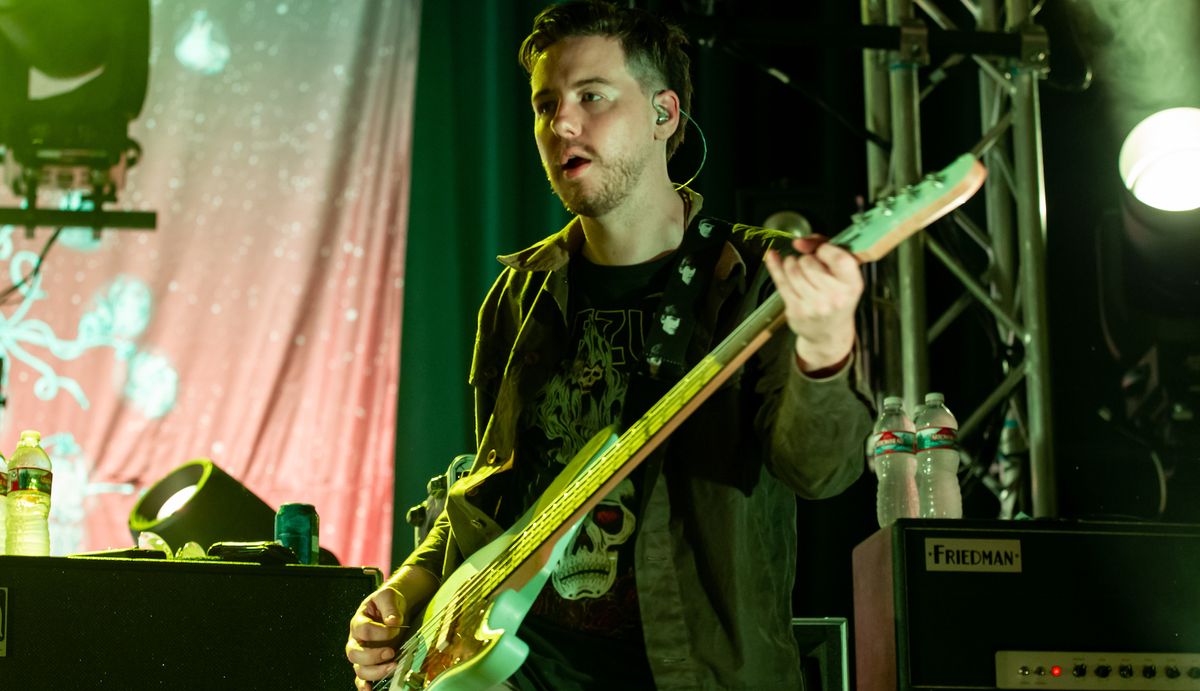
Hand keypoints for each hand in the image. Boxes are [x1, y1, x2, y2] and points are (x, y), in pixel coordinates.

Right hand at [347, 583, 405, 689]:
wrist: (392, 608)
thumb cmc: (388, 602)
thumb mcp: (388, 596)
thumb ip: (389, 607)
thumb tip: (393, 622)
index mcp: (358, 622)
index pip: (363, 630)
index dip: (380, 632)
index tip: (396, 628)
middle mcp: (356, 640)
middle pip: (354, 653)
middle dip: (373, 656)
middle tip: (391, 652)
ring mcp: (361, 654)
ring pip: (359, 668)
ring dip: (375, 671)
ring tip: (393, 666)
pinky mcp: (369, 663)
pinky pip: (360, 679)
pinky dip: (364, 686)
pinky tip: (371, 689)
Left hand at [764, 236, 862, 373]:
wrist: (829, 332)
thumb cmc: (836, 296)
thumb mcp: (842, 274)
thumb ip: (825, 249)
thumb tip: (798, 242)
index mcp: (852, 285)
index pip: (839, 258)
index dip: (825, 249)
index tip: (821, 251)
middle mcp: (835, 297)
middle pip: (809, 262)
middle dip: (806, 259)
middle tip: (809, 266)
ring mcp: (814, 306)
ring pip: (792, 270)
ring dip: (791, 263)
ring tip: (796, 267)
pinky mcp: (796, 310)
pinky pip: (781, 282)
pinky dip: (775, 266)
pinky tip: (772, 257)